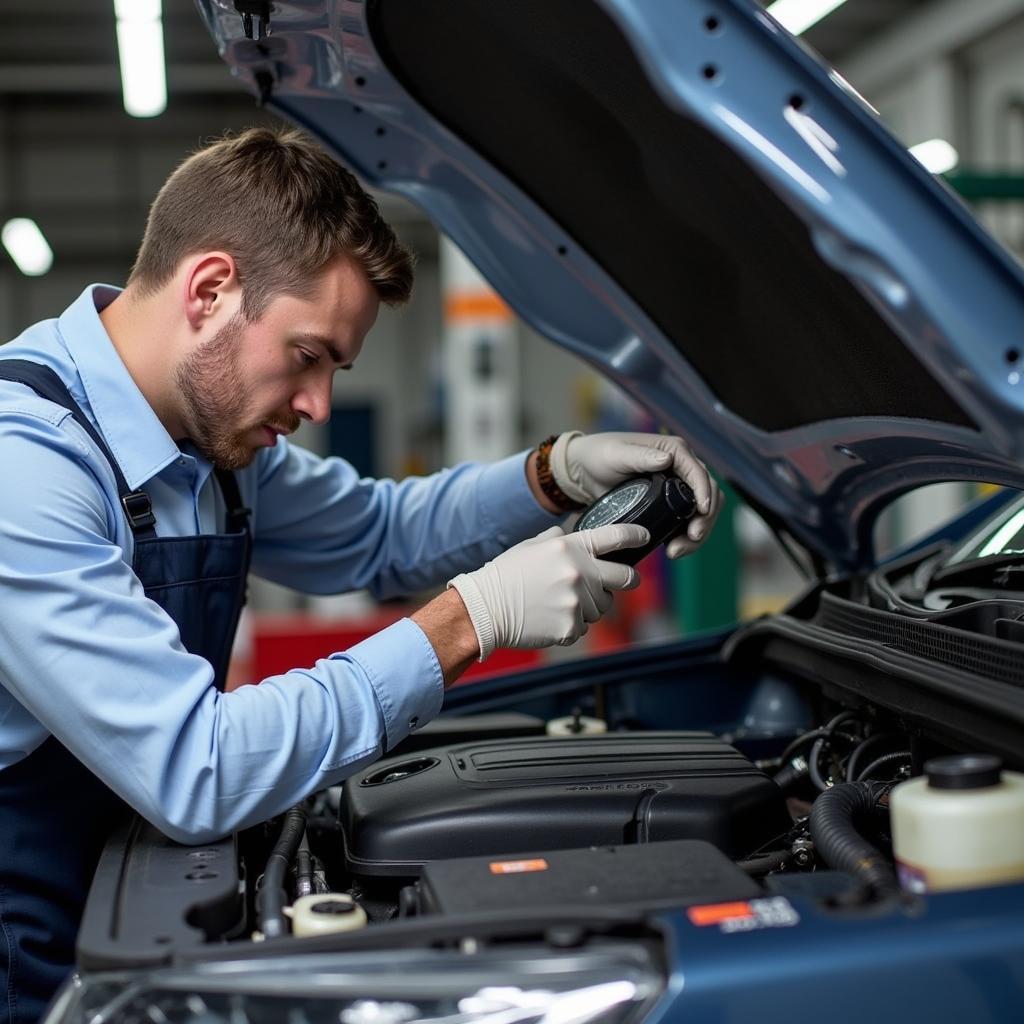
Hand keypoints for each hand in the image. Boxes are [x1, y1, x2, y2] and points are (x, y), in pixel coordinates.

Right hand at [448, 523, 647, 659]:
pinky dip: (571, 625)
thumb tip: (567, 531)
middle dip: (628, 579)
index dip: (635, 536)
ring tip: (559, 602)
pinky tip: (549, 617)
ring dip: (590, 605)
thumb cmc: (505, 575)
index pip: (615, 537)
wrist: (485, 608)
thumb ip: (556, 538)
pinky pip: (584, 627)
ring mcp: (577, 601)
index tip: (645, 537)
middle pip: (624, 577)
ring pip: (602, 606)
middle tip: (626, 580)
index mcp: (569, 546)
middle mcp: (578, 572)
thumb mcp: (531, 546)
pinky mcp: (571, 626)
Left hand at [550, 431, 721, 557]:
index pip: (700, 473)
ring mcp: (676, 487)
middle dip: (704, 519)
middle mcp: (681, 468)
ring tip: (677, 551)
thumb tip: (667, 460)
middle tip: (691, 538)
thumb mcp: (616, 454)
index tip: (701, 513)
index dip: (705, 493)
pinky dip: (685, 537)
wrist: (584, 471)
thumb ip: (640, 456)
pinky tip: (672, 549)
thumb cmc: (599, 455)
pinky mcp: (668, 505)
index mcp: (674, 451)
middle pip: (708, 495)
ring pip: (701, 512)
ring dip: (697, 533)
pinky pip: (685, 522)